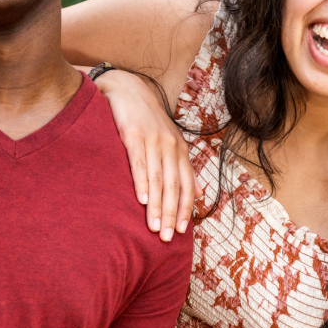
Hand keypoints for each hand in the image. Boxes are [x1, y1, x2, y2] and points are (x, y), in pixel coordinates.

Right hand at [91, 67, 194, 241]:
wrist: (129, 89)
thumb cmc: (149, 121)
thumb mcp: (171, 142)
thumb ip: (183, 168)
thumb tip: (199, 193)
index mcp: (180, 150)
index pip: (186, 185)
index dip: (185, 209)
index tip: (182, 231)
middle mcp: (170, 146)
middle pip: (173, 187)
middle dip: (171, 214)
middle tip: (167, 238)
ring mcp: (153, 141)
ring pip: (157, 179)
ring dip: (157, 206)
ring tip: (154, 227)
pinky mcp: (134, 135)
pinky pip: (139, 163)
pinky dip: (142, 182)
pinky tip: (141, 199)